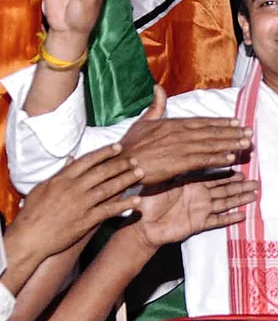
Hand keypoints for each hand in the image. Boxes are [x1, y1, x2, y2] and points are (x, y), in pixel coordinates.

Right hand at [6, 144, 143, 260]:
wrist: (29, 238)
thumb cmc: (33, 212)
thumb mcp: (43, 187)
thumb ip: (60, 172)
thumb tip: (72, 158)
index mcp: (63, 179)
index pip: (88, 160)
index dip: (105, 153)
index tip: (119, 147)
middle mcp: (74, 189)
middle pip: (102, 172)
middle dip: (120, 164)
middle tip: (136, 159)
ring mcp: (81, 204)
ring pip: (108, 188)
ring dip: (126, 180)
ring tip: (140, 173)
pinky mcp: (86, 220)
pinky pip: (109, 210)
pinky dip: (124, 205)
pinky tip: (137, 201)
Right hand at [118, 84, 253, 184]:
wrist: (120, 163)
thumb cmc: (130, 145)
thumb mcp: (143, 121)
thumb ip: (155, 106)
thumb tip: (158, 87)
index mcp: (173, 124)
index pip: (203, 122)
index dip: (221, 122)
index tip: (236, 122)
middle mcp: (180, 133)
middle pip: (212, 132)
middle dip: (232, 132)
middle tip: (250, 133)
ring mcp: (180, 148)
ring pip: (211, 144)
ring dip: (230, 144)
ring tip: (246, 144)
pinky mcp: (178, 162)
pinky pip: (202, 160)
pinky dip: (217, 158)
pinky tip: (230, 158)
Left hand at [132, 173, 258, 249]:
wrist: (142, 226)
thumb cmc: (146, 203)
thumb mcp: (156, 184)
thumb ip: (166, 172)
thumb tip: (170, 155)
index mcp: (191, 184)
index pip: (213, 176)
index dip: (227, 171)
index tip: (241, 166)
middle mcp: (199, 195)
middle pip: (224, 188)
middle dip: (240, 184)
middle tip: (255, 180)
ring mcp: (200, 209)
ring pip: (225, 202)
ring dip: (240, 198)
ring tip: (254, 194)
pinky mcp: (198, 223)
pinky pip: (217, 220)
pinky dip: (230, 218)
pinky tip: (242, 215)